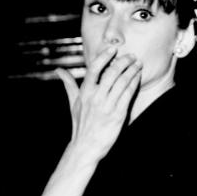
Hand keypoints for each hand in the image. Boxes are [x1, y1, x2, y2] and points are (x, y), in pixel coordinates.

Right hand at [57, 46, 141, 162]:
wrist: (86, 146)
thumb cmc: (80, 124)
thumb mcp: (73, 103)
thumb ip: (68, 84)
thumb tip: (58, 70)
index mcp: (85, 92)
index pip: (94, 68)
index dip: (104, 56)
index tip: (113, 49)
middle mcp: (96, 97)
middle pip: (112, 73)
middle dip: (124, 62)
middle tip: (131, 56)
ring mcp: (108, 106)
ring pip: (122, 82)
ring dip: (132, 71)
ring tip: (138, 64)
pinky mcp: (118, 115)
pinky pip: (128, 95)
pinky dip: (134, 83)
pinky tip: (137, 78)